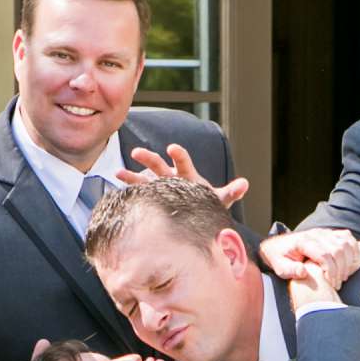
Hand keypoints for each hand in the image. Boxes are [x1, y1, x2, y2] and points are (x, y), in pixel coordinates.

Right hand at [118, 142, 249, 208]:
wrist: (194, 212)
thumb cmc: (206, 203)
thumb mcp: (220, 199)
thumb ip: (231, 192)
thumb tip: (245, 183)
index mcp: (188, 176)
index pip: (183, 162)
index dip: (178, 155)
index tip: (172, 148)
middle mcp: (171, 178)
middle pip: (159, 165)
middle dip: (149, 159)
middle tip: (137, 152)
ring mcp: (159, 188)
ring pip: (144, 179)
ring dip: (131, 176)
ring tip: (118, 172)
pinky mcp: (151, 199)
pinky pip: (137, 196)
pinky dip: (127, 194)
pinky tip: (114, 193)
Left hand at [261, 228, 359, 292]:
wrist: (277, 245)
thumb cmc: (279, 259)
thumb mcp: (279, 268)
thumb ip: (289, 270)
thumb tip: (303, 272)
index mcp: (303, 242)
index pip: (325, 255)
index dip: (331, 271)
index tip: (330, 284)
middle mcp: (316, 234)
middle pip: (339, 250)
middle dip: (341, 269)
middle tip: (337, 284)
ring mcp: (324, 232)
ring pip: (346, 243)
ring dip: (349, 261)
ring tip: (343, 275)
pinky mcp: (330, 233)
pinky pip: (348, 238)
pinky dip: (353, 250)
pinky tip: (349, 263)